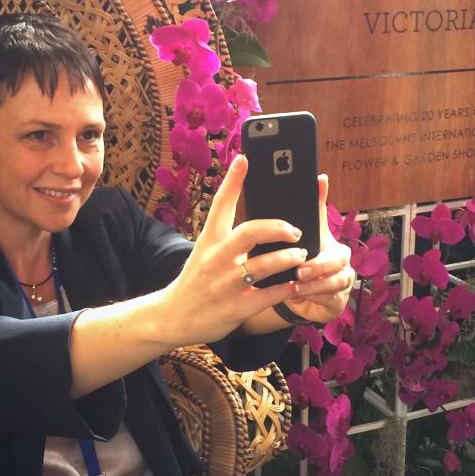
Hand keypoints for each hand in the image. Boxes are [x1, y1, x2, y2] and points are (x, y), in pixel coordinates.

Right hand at [160, 155, 309, 345]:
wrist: (173, 316)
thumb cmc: (197, 279)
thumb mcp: (205, 252)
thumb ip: (228, 237)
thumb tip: (262, 220)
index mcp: (209, 240)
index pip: (220, 204)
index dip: (233, 181)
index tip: (244, 158)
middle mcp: (216, 258)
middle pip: (249, 232)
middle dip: (277, 227)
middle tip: (295, 229)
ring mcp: (225, 284)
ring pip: (263, 265)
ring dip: (287, 258)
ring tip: (301, 254)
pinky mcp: (235, 307)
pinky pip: (267, 295)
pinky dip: (285, 288)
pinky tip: (295, 283)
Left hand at [280, 175, 353, 325]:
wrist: (297, 296)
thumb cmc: (301, 263)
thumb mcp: (300, 238)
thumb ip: (307, 211)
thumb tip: (320, 177)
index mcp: (331, 242)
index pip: (331, 231)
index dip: (325, 230)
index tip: (310, 239)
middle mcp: (342, 262)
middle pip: (339, 259)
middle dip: (319, 265)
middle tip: (299, 270)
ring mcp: (342, 283)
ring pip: (335, 282)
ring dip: (315, 284)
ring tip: (296, 285)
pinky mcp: (337, 302)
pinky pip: (330, 299)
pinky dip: (315, 298)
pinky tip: (300, 297)